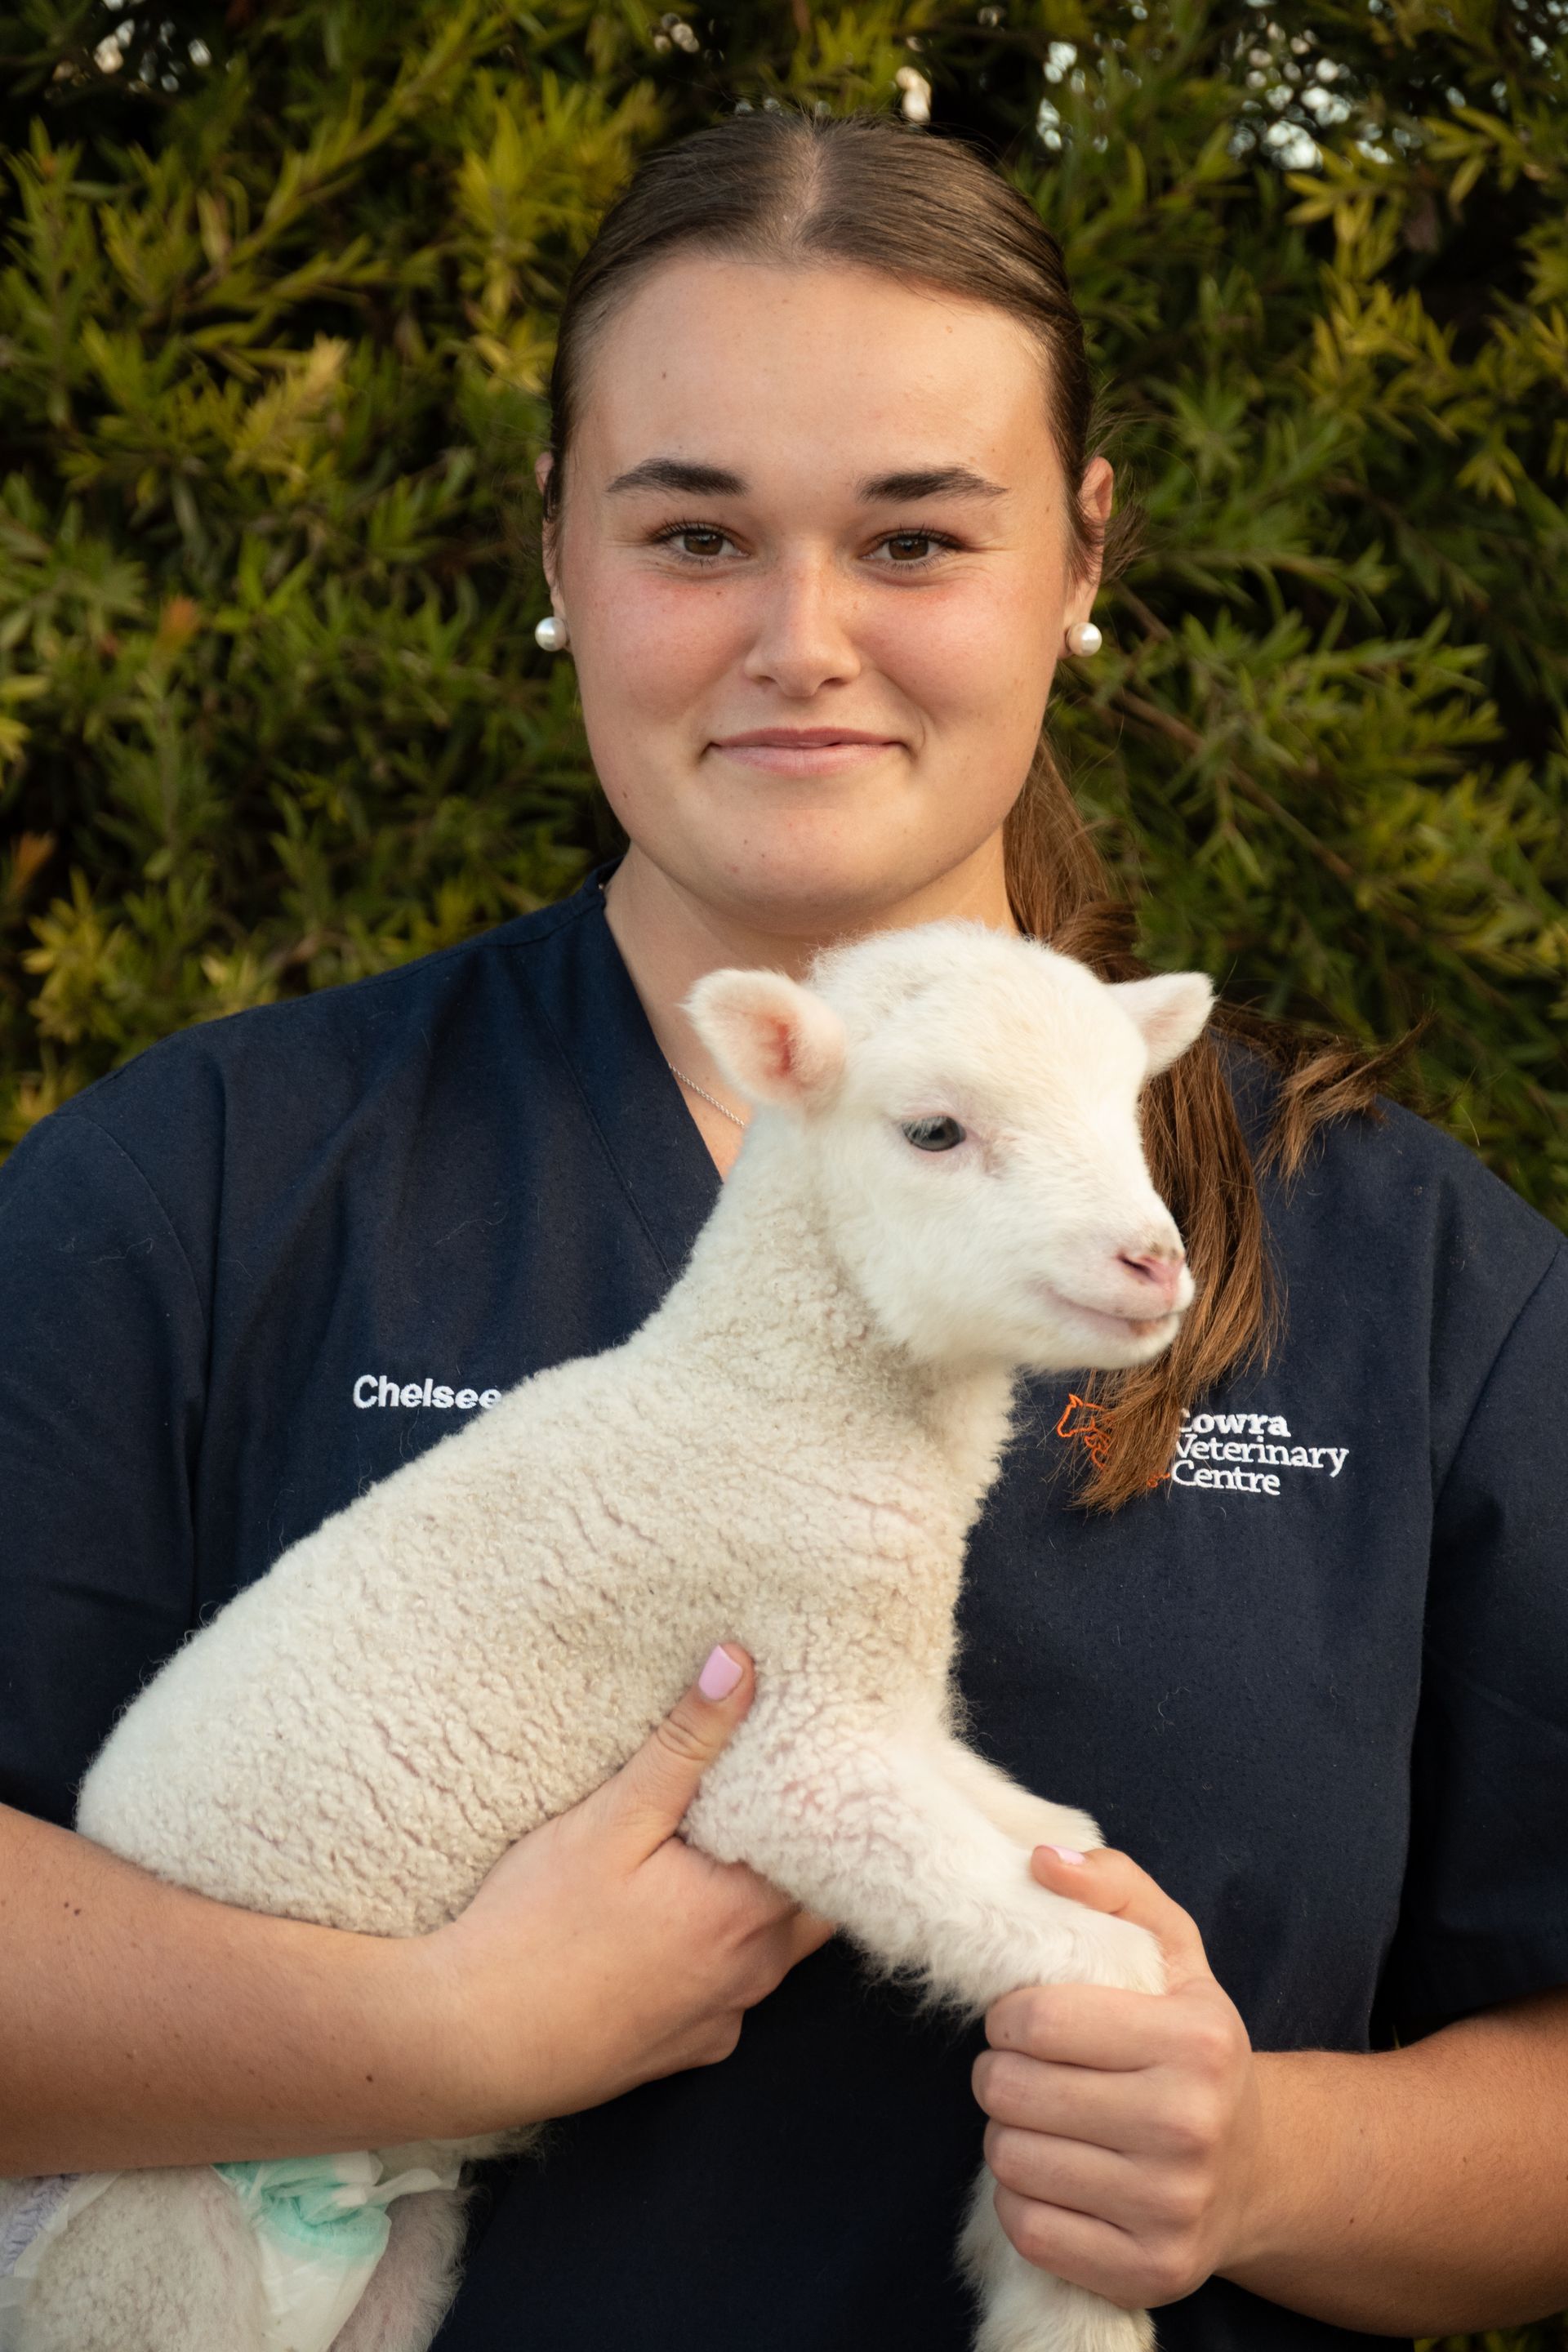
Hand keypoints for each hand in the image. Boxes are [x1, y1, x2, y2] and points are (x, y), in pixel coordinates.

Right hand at [419, 1646, 833, 2134]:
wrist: (467, 2044)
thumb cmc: (534, 1928)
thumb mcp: (612, 1819)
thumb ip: (686, 1743)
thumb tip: (739, 1666)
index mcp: (748, 1913)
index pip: (827, 1848)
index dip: (814, 1803)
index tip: (796, 1763)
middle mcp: (754, 1975)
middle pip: (812, 1902)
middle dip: (794, 1855)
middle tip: (755, 1802)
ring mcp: (723, 2020)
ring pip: (772, 1950)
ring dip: (755, 1906)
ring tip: (712, 1856)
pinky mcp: (688, 2051)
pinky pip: (728, 1994)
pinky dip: (718, 1957)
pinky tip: (670, 1930)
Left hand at [972, 1844, 1264, 2308]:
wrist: (1261, 2165)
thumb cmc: (1193, 2043)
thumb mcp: (1170, 1949)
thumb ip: (1111, 1885)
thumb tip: (1041, 1861)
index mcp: (1195, 2040)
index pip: (1035, 2020)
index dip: (1007, 2015)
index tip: (1022, 2019)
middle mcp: (1188, 2128)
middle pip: (1012, 2091)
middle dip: (1002, 2073)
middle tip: (1029, 2071)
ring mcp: (1170, 2209)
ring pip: (1011, 2160)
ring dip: (1008, 2135)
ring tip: (1043, 2120)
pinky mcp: (1147, 2272)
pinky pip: (1027, 2228)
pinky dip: (1022, 2199)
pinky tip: (1056, 2174)